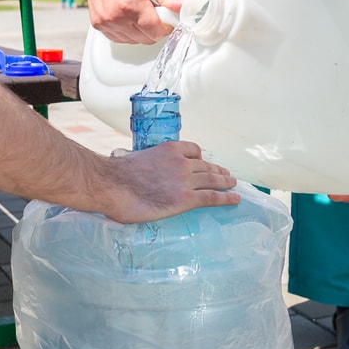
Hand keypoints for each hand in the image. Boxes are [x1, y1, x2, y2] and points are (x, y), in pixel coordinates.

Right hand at [83, 0, 182, 43]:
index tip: (168, 15)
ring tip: (139, 8)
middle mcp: (115, 17)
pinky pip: (120, 37)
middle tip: (154, 8)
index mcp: (130, 5)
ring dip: (142, 29)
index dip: (167, 25)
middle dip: (155, 27)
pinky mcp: (98, 24)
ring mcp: (104, 22)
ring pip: (134, 40)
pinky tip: (129, 13)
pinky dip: (129, 30)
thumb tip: (181, 8)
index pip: (156, 32)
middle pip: (146, 39)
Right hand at [96, 141, 239, 222]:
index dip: (202, 158)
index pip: (193, 150)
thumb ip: (147, 166)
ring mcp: (186, 180)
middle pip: (207, 166)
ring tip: (232, 184)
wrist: (112, 185)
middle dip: (218, 171)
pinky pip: (213, 197)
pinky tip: (235, 199)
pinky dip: (227, 198)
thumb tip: (139, 175)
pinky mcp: (186, 198)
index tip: (205, 163)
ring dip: (225, 182)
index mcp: (169, 149)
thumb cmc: (117, 175)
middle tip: (226, 175)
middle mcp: (182, 162)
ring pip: (213, 180)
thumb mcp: (136, 160)